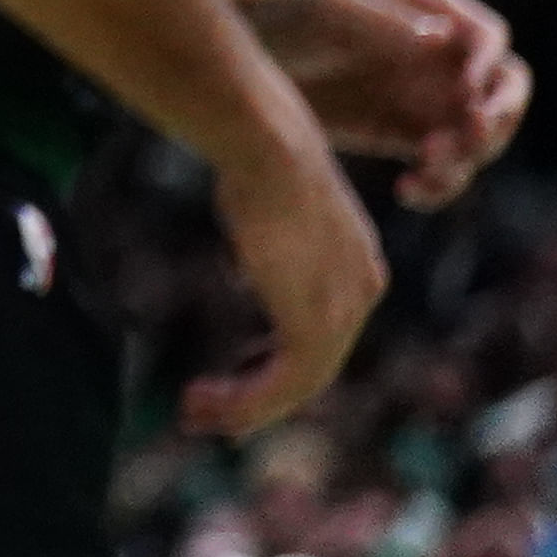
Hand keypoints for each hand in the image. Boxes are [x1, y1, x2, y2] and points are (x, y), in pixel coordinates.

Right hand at [181, 117, 384, 436]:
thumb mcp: (269, 210)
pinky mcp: (315, 322)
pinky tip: (204, 398)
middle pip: (313, 364)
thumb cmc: (258, 154)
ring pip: (301, 383)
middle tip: (206, 404)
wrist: (269, 146)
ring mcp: (343, 310)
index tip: (230, 371)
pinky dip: (247, 400)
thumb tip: (242, 273)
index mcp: (355, 266)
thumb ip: (267, 250)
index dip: (274, 357)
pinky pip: (285, 383)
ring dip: (247, 405)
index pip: (321, 328)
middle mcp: (361, 292)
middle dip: (258, 391)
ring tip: (196, 409)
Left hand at [232, 0, 530, 210]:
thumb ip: (386, 24)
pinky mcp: (407, 137)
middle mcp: (442, 55)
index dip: (489, 65)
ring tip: (425, 165)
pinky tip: (407, 190)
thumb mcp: (331, 14)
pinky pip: (445, 167)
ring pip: (480, 136)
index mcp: (432, 11)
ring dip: (468, 157)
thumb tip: (440, 40)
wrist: (244, 56)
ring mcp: (428, 97)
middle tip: (468, 136)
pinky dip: (440, 184)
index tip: (467, 91)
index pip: (490, 37)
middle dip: (498, 117)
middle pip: (503, 91)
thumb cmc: (286, 18)